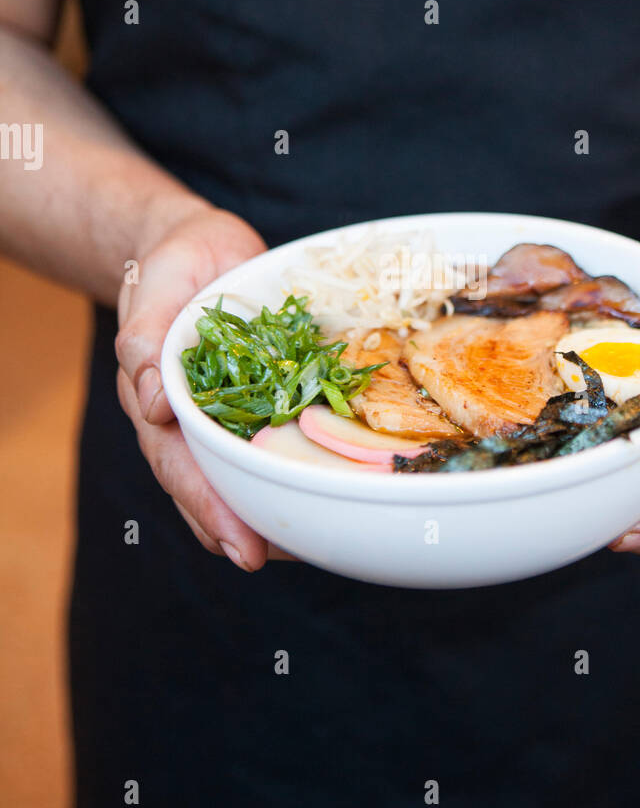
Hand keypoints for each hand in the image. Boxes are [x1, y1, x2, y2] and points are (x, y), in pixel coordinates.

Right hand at [115, 202, 271, 570]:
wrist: (203, 247)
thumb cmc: (171, 269)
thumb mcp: (155, 289)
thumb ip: (144, 338)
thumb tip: (151, 399)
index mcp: (161, 403)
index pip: (180, 465)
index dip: (207, 507)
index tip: (235, 544)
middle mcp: (196, 419)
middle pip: (213, 481)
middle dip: (238, 524)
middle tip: (268, 560)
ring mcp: (233, 412)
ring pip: (247, 469)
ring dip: (270, 506)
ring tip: (304, 548)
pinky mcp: (269, 397)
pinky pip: (282, 435)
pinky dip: (299, 463)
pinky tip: (327, 487)